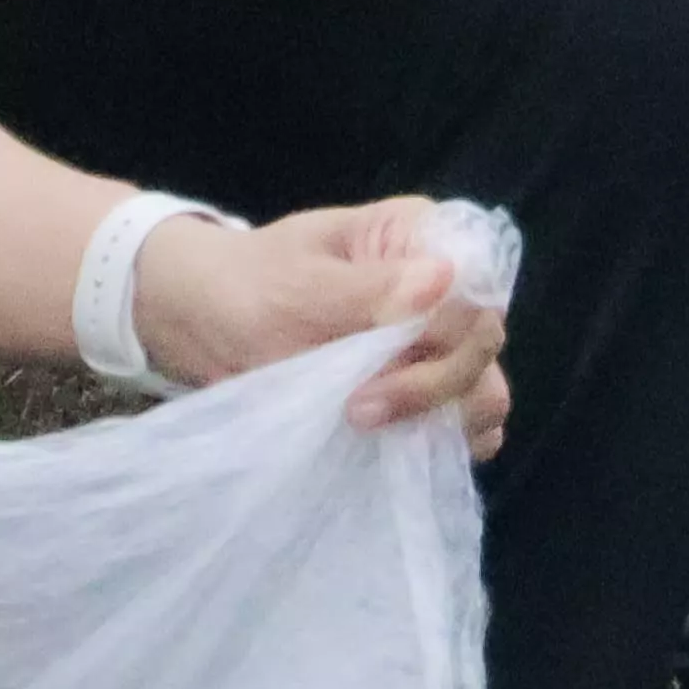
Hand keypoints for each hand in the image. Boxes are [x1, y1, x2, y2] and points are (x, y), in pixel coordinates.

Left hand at [133, 196, 514, 451]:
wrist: (205, 323)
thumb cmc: (246, 287)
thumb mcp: (295, 285)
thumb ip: (368, 289)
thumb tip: (443, 281)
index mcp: (424, 238)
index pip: (477, 284)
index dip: (452, 330)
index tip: (391, 361)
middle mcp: (445, 289)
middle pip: (484, 343)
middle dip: (434, 384)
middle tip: (359, 409)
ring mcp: (436, 343)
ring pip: (483, 389)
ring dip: (443, 420)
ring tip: (374, 431)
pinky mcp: (420, 389)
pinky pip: (459, 424)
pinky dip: (442, 444)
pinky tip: (400, 450)